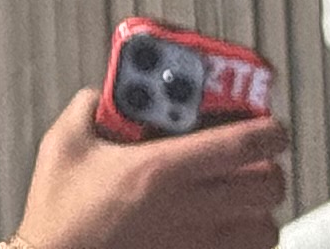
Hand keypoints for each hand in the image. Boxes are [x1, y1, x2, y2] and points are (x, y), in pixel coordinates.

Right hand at [13, 97, 287, 248]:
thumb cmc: (60, 215)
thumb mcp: (63, 147)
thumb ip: (87, 109)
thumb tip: (104, 95)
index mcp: (160, 169)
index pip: (243, 144)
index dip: (268, 129)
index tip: (268, 122)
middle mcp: (189, 209)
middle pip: (269, 186)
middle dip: (267, 165)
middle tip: (248, 156)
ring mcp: (198, 244)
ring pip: (266, 227)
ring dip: (259, 208)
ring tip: (237, 195)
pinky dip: (245, 240)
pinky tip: (222, 228)